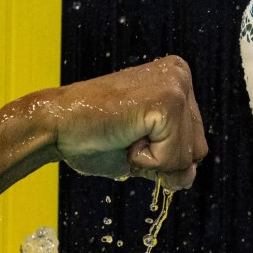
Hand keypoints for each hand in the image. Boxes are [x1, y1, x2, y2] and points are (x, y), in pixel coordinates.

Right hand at [50, 56, 207, 189]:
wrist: (53, 127)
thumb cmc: (93, 139)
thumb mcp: (146, 155)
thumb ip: (174, 164)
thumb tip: (191, 176)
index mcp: (178, 81)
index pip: (196, 145)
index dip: (163, 155)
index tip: (130, 134)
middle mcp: (180, 75)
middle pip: (198, 151)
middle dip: (162, 158)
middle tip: (125, 135)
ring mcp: (176, 85)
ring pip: (189, 156)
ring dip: (153, 159)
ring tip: (124, 133)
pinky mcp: (167, 101)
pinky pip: (174, 157)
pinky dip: (146, 159)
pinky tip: (124, 134)